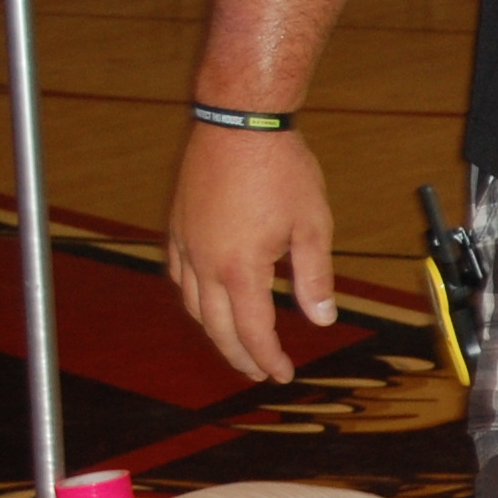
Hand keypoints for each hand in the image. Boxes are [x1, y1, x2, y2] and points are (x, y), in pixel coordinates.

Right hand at [164, 122, 338, 383]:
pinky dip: (193, 298)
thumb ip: (314, 277)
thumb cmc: (281, 169)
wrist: (239, 121)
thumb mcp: (312, 226)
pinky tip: (207, 300)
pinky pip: (178, 275)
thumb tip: (321, 320)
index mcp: (240, 268)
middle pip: (216, 326)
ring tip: (235, 344)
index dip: (267, 359)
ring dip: (213, 331)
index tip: (282, 375)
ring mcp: (185, 242)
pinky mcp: (177, 224)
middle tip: (259, 372)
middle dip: (238, 355)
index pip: (252, 330)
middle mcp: (204, 261)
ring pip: (192, 304)